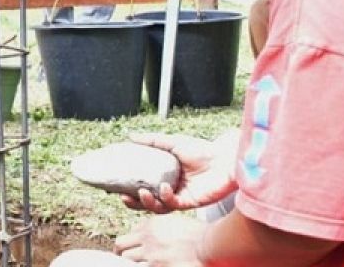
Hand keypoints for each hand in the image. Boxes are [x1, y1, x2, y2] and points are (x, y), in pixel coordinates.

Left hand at [113, 214, 204, 265]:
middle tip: (124, 259)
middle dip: (122, 253)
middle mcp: (147, 238)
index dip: (128, 244)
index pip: (127, 234)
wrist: (209, 245)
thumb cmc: (197, 234)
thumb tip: (142, 233)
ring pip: (127, 260)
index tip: (130, 250)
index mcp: (150, 225)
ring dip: (131, 263)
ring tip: (137, 264)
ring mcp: (151, 255)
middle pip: (121, 246)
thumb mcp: (173, 221)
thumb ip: (156, 226)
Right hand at [121, 132, 237, 213]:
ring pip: (158, 207)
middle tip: (124, 197)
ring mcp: (179, 196)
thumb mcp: (173, 142)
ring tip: (142, 193)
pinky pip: (173, 205)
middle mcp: (170, 188)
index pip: (144, 185)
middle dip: (135, 202)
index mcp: (164, 175)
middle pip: (148, 200)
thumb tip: (129, 136)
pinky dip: (166, 198)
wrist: (225, 159)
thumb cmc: (202, 149)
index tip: (118, 187)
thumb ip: (151, 141)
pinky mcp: (190, 203)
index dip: (130, 188)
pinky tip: (165, 188)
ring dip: (148, 203)